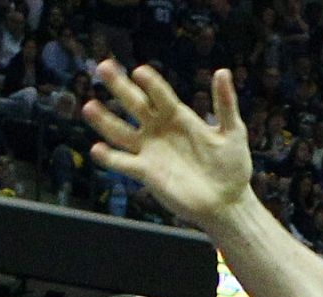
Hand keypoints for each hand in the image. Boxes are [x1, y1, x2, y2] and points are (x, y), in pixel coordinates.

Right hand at [82, 62, 251, 223]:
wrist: (228, 202)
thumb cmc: (233, 168)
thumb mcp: (233, 133)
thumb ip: (225, 104)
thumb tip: (223, 71)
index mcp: (178, 116)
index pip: (159, 94)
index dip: (150, 83)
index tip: (139, 72)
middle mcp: (159, 129)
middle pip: (134, 104)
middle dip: (119, 87)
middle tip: (103, 67)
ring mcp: (150, 150)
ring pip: (120, 131)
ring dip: (104, 120)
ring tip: (89, 107)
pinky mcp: (146, 172)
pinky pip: (122, 163)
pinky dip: (109, 157)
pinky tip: (97, 150)